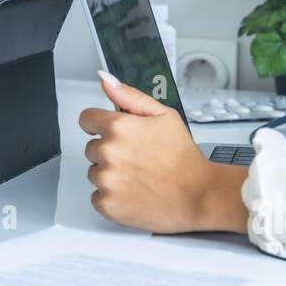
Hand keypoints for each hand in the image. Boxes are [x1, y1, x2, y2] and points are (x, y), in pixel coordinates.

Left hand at [78, 71, 247, 233]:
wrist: (199, 194)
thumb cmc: (184, 157)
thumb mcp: (164, 115)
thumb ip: (130, 96)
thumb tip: (106, 81)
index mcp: (118, 127)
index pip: (86, 119)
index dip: (99, 125)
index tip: (110, 133)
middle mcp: (108, 152)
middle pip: (92, 148)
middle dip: (110, 151)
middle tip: (137, 159)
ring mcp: (106, 180)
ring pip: (94, 173)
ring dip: (111, 174)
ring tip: (139, 176)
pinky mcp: (107, 204)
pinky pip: (97, 197)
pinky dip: (112, 197)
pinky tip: (134, 192)